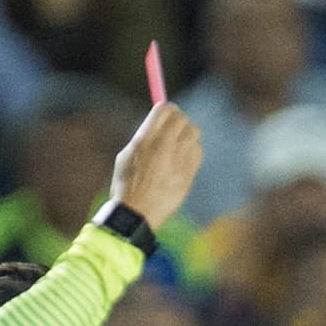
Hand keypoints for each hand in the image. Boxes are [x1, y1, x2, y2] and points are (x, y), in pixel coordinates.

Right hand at [110, 102, 201, 232]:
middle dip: (178, 121)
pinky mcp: (188, 175)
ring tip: (178, 146)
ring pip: (194, 133)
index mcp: (145, 140)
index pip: (165, 109)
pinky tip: (182, 160)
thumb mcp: (126, 156)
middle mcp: (163, 147)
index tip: (168, 115)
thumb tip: (158, 122)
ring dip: (187, 135)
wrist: (136, 216)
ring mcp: (178, 162)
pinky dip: (192, 151)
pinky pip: (198, 151)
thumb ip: (143, 136)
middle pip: (182, 119)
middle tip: (174, 129)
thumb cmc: (127, 186)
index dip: (168, 110)